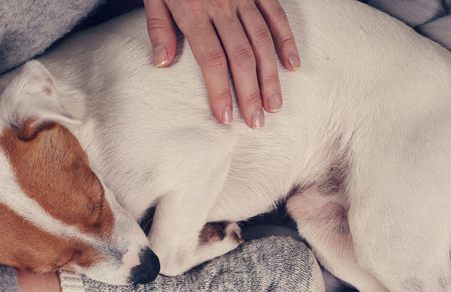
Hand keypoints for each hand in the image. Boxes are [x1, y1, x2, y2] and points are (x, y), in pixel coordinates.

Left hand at [144, 0, 300, 127]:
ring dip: (270, 75)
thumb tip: (163, 63)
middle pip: (241, 56)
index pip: (212, 60)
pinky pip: (276, 14)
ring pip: (262, 40)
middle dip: (250, 92)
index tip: (226, 117)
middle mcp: (223, 7)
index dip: (221, 91)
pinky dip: (285, 39)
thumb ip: (159, 28)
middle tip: (256, 122)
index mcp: (194, 13)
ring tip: (274, 105)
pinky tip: (291, 64)